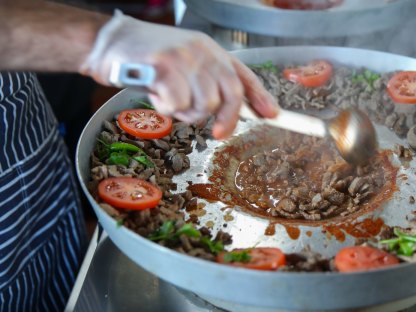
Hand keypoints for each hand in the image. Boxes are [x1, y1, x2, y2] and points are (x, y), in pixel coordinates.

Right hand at [81, 11, 277, 138]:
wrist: (111, 42)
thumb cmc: (150, 59)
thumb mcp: (188, 65)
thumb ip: (211, 84)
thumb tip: (239, 112)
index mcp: (211, 51)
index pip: (243, 76)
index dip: (261, 97)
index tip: (272, 115)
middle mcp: (202, 51)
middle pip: (230, 94)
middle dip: (227, 119)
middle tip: (218, 132)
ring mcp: (184, 57)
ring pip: (205, 103)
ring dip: (188, 114)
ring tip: (172, 101)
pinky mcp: (163, 66)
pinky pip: (178, 103)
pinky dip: (167, 109)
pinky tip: (157, 95)